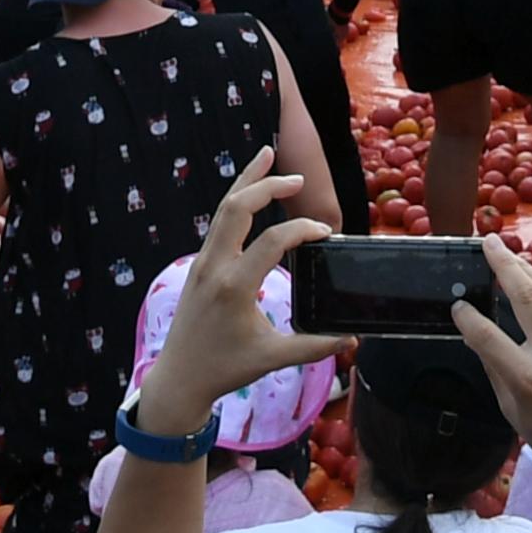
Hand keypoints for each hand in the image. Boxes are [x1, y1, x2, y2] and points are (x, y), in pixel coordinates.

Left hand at [127, 148, 336, 439]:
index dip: (303, 230)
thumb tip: (352, 337)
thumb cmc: (225, 368)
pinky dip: (235, 199)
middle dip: (267, 185)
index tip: (325, 233)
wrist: (179, 377)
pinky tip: (249, 191)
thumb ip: (313, 346)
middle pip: (237, 207)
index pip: (274, 241)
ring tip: (267, 154)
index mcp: (235, 285)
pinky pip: (217, 222)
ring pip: (223, 208)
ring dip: (246, 181)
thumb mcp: (272, 358)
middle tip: (298, 178)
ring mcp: (203, 261)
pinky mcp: (199, 264)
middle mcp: (215, 265)